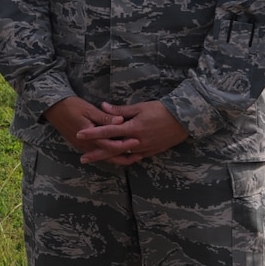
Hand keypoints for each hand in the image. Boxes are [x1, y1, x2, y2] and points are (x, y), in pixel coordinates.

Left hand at [72, 100, 189, 165]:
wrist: (185, 120)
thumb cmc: (161, 110)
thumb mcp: (140, 107)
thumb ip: (120, 111)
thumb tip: (102, 106)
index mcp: (133, 129)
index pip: (108, 132)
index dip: (93, 134)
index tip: (79, 134)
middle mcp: (137, 142)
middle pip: (113, 150)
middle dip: (97, 154)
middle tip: (82, 158)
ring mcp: (145, 149)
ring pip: (123, 155)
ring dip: (109, 157)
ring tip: (97, 159)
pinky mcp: (152, 152)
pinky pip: (135, 157)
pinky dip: (125, 157)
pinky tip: (117, 158)